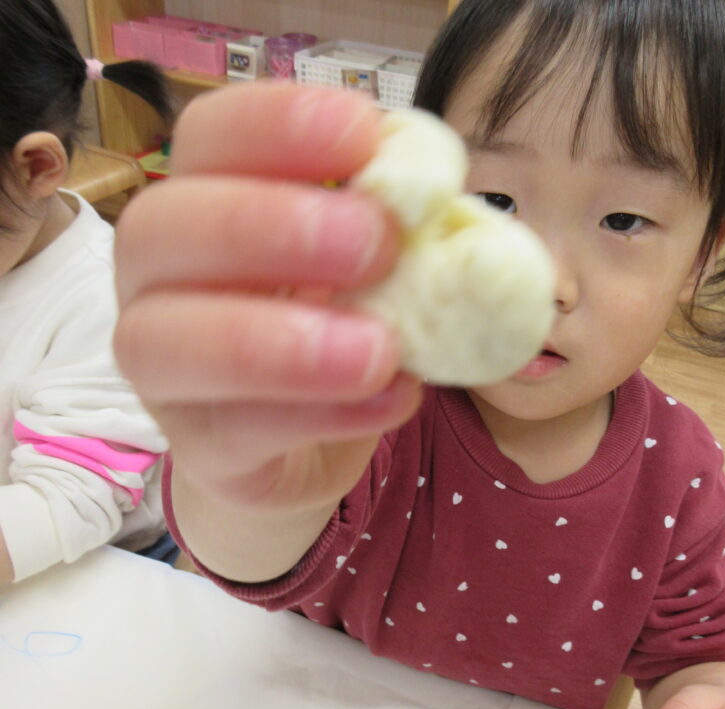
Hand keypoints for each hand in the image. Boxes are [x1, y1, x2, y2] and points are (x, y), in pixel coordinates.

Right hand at [114, 82, 420, 513]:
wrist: (310, 442)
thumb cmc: (341, 328)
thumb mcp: (380, 270)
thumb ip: (400, 233)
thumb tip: (446, 204)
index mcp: (207, 203)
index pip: (206, 136)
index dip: (277, 125)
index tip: (365, 136)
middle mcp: (159, 277)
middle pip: (158, 226)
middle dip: (270, 227)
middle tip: (376, 243)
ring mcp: (164, 369)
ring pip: (163, 342)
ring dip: (276, 341)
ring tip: (379, 350)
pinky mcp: (199, 447)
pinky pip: (232, 430)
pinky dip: (318, 415)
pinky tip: (392, 400)